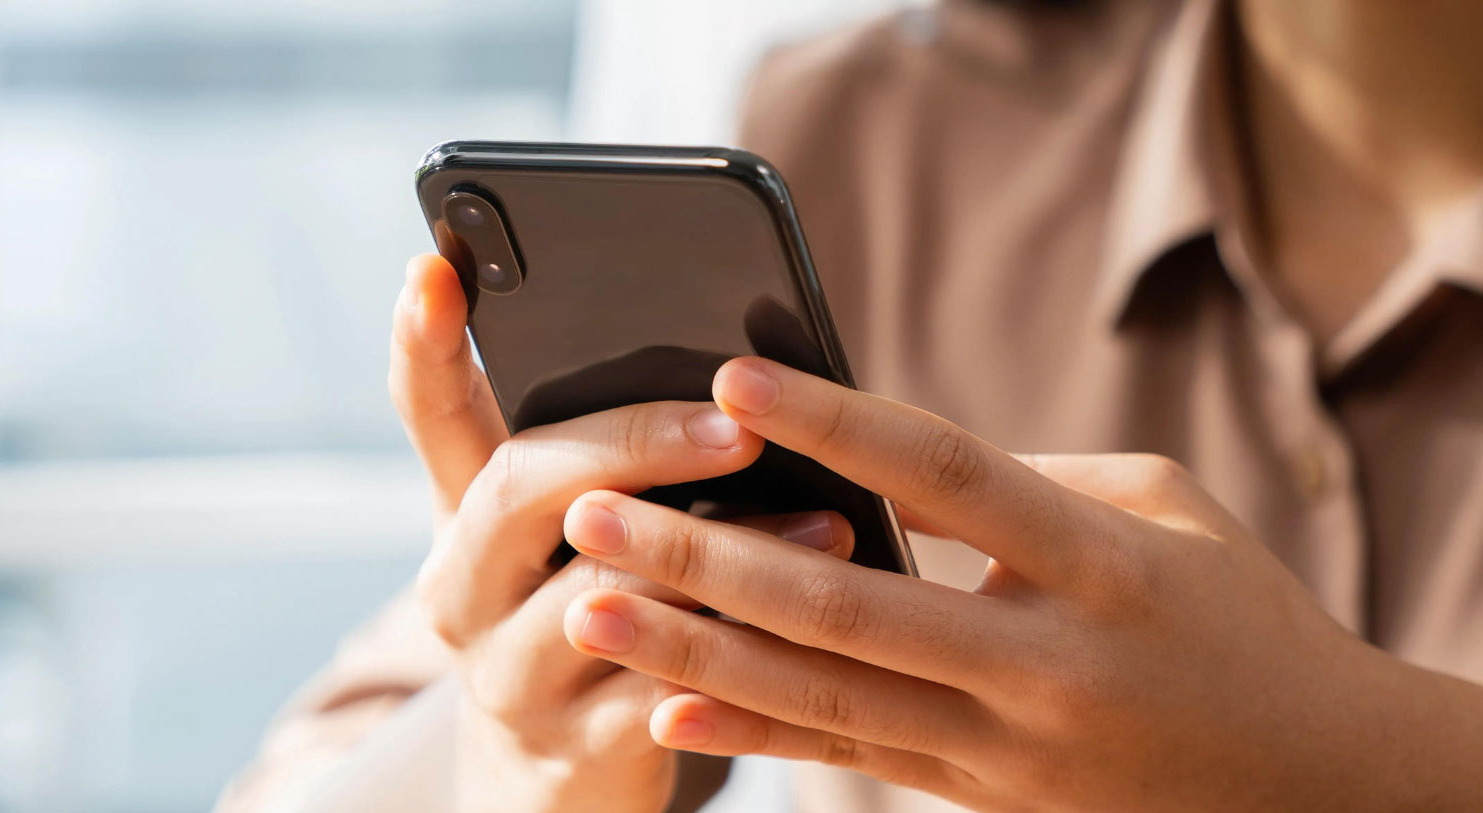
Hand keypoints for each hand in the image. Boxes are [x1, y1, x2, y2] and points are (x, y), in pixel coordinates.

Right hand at [390, 257, 849, 811]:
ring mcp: (505, 673)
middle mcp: (462, 588)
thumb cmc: (590, 630)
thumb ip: (615, 469)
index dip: (425, 343)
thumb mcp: (569, 546)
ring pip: (602, 592)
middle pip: (519, 486)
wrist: (555, 790)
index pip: (431, 414)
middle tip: (733, 423)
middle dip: (632, 441)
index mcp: (464, 518)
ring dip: (721, 552)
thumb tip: (739, 375)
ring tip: (825, 522)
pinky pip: (659, 692)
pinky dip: (738, 653)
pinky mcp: (569, 750)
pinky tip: (807, 632)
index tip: (434, 265)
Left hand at [558, 356, 1482, 809]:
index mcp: (1102, 568)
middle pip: (847, 605)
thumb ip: (1021, 482)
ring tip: (591, 603)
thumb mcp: (1159, 514)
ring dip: (694, 649)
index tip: (732, 379)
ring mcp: (1007, 748)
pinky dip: (751, 736)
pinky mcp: (980, 798)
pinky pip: (849, 761)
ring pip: (824, 698)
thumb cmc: (1234, 616)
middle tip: (590, 507)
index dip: (837, 426)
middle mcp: (1045, 666)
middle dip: (707, 556)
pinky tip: (663, 708)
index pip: (950, 479)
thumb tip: (875, 455)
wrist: (1315, 787)